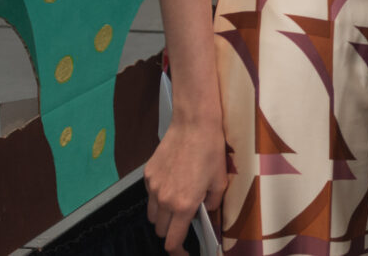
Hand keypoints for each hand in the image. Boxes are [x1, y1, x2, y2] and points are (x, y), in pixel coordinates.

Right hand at [144, 117, 226, 252]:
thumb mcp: (220, 180)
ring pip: (153, 215)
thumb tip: (205, 209)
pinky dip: (158, 197)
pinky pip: (150, 195)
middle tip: (184, 221)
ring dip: (163, 216)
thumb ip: (212, 202)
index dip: (178, 252)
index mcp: (183, 204)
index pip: (173, 240)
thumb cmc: (210, 150)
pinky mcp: (147, 175)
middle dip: (172, 231)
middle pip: (160, 230)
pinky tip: (172, 184)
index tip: (184, 253)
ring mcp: (153, 187)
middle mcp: (164, 199)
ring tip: (177, 203)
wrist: (193, 124)